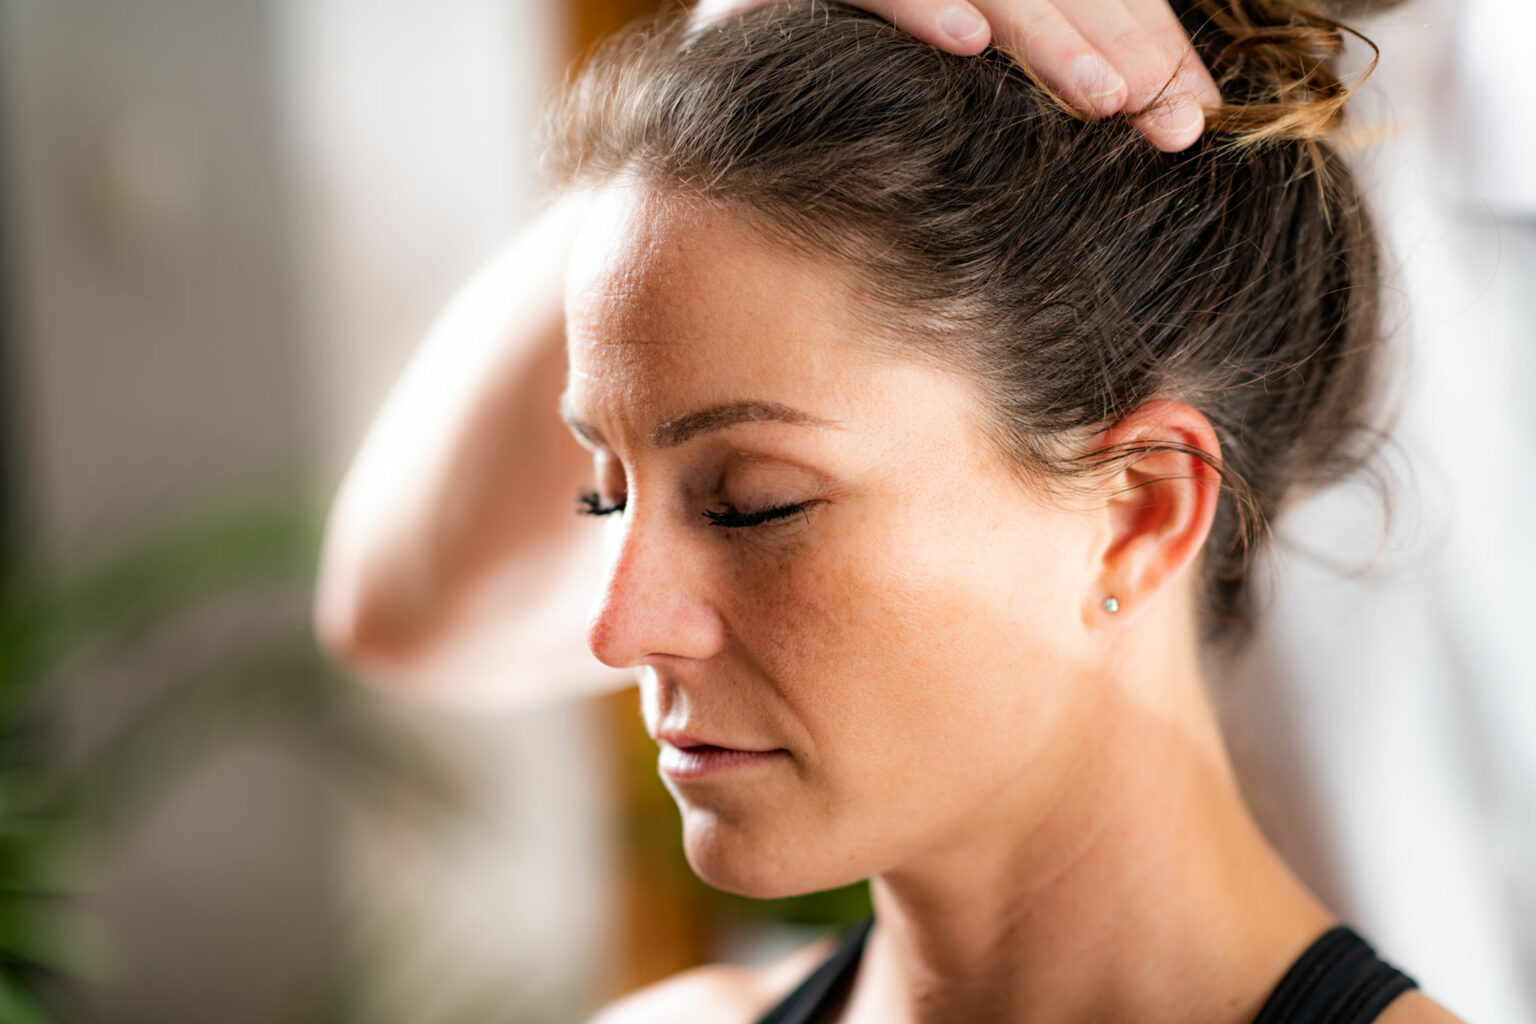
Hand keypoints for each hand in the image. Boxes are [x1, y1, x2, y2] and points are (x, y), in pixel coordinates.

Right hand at [691, 0, 1221, 151]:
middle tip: (1172, 120)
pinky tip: (968, 43)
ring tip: (1106, 99)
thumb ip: (1023, 75)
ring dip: (1048, 33)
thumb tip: (1152, 107)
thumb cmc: (828, 113)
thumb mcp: (935, 92)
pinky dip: (917, 3)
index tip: (1196, 113)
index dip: (1150, 42)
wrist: (709, 101)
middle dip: (1124, 46)